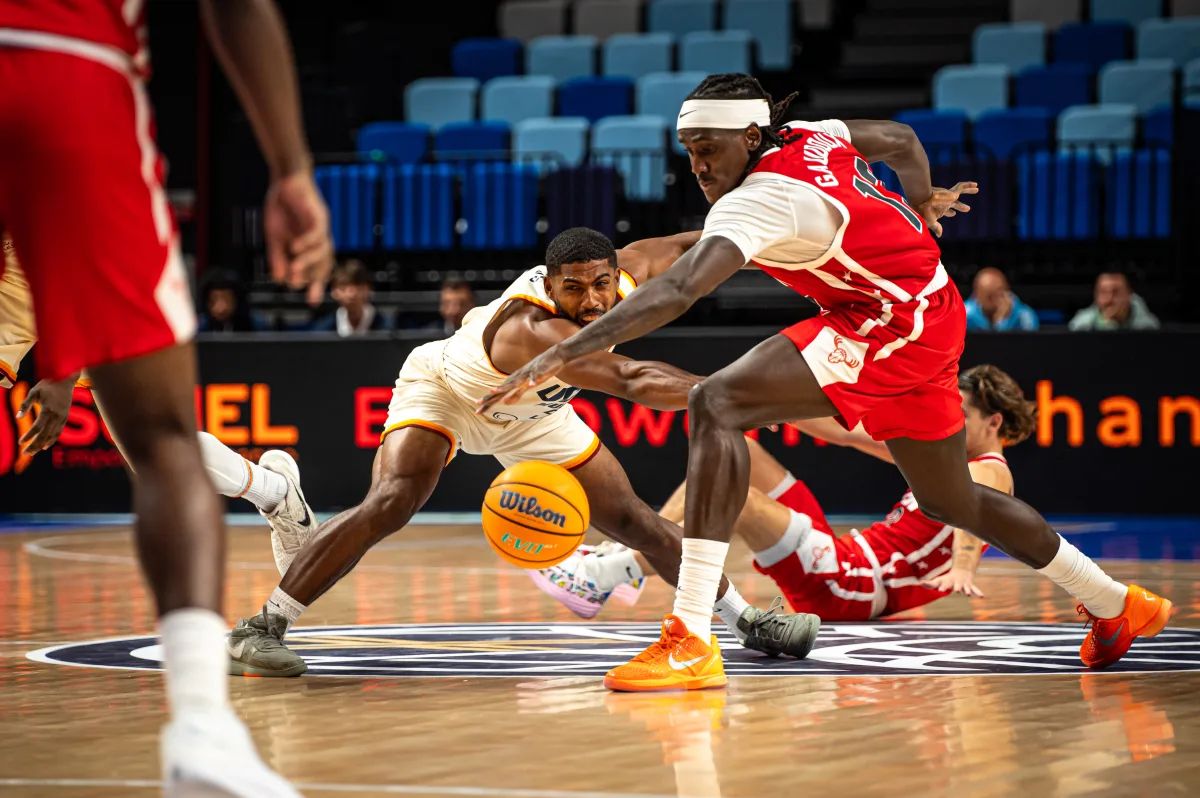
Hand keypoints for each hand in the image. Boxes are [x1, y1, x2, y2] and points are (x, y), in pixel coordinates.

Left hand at [17, 375, 76, 455]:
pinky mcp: (65, 418)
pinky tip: (45, 446)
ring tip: (32, 452)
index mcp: (48, 409)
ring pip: (52, 435)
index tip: (20, 442)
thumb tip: (18, 417)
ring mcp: (62, 418)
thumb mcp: (33, 392)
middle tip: (25, 454)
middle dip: (35, 445)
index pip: (38, 427)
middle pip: (45, 435)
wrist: (65, 380)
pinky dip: (52, 440)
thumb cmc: (47, 385)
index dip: (29, 436)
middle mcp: (56, 416)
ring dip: (42, 445)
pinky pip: (58, 432)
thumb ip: (25, 404)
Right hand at [264, 170, 333, 291]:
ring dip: (309, 262)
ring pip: (323, 250)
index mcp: (309, 246)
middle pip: (325, 263)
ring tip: (295, 269)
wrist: (285, 179)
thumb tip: (280, 281)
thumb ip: (278, 258)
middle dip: (319, 280)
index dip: (316, 285)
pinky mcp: (319, 214)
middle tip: (311, 295)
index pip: (317, 269)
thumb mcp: (275, 236)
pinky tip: (295, 247)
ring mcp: (321, 227)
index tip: (312, 302)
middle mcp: (319, 239)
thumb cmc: (282, 206)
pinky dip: (307, 242)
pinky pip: (317, 232)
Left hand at [477, 347, 565, 414]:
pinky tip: (531, 385)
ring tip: (494, 391)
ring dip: (505, 387)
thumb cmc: (539, 372)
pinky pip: (535, 377)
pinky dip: (532, 381)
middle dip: (490, 397)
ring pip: (515, 382)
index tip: (478, 410)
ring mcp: (527, 374)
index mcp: (514, 381)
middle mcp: (518, 377)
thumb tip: (505, 403)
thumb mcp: (526, 386)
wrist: (554, 356)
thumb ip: (516, 394)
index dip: (488, 402)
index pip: (499, 393)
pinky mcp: (538, 371)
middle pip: (502, 389)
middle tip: (478, 404)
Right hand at [915, 181, 978, 237]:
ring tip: (976, 189)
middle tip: (967, 208)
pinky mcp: (952, 193)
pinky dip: (968, 185)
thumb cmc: (924, 213)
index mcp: (938, 210)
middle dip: (960, 206)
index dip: (949, 213)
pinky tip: (976, 185)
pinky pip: (962, 187)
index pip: (945, 211)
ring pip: (960, 192)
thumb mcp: (930, 222)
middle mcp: (944, 203)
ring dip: (968, 191)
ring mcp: (948, 197)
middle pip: (954, 204)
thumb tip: (940, 235)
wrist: (922, 201)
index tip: (954, 214)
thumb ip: (936, 228)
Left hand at [922, 567, 984, 597]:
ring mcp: (964, 584)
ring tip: (968, 594)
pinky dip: (978, 592)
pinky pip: (975, 589)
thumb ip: (929, 584)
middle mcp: (956, 583)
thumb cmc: (947, 578)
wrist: (962, 570)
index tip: (941, 590)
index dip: (943, 587)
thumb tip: (919, 583)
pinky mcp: (970, 585)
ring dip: (967, 590)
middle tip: (957, 590)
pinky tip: (982, 596)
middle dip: (957, 588)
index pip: (945, 584)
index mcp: (948, 582)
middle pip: (956, 586)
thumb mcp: (938, 580)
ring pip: (966, 587)